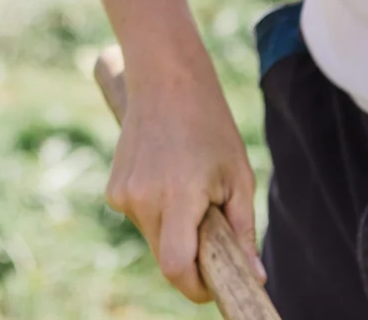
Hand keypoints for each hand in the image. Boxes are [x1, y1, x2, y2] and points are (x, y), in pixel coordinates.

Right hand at [103, 69, 261, 303]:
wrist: (165, 79)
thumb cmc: (210, 125)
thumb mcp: (238, 177)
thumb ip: (242, 231)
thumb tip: (253, 277)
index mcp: (177, 196)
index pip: (177, 268)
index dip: (196, 287)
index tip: (214, 285)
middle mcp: (142, 199)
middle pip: (166, 259)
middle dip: (191, 258)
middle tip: (212, 228)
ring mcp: (122, 195)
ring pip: (154, 239)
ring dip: (175, 232)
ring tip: (190, 190)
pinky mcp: (113, 190)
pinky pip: (141, 219)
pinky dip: (158, 213)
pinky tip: (168, 179)